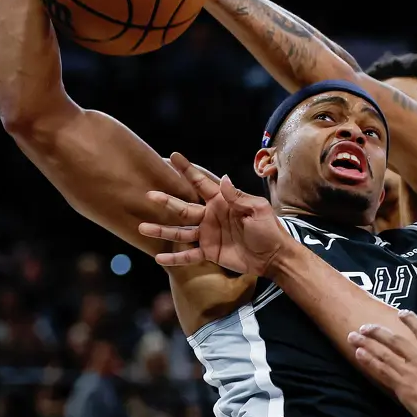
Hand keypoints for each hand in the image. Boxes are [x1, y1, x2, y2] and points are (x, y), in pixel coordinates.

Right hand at [140, 153, 290, 276]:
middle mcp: (211, 216)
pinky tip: (159, 259)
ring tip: (142, 227)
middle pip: (183, 207)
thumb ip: (238, 197)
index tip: (173, 156)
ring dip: (162, 230)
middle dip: (166, 201)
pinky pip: (189, 255)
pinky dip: (174, 258)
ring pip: (180, 231)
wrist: (274, 256)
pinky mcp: (209, 252)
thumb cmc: (269, 229)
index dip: (187, 170)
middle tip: (149, 194)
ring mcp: (208, 234)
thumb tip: (224, 179)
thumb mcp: (257, 210)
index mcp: (222, 201)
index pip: (201, 183)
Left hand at [347, 311, 416, 416]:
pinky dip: (369, 361)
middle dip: (378, 332)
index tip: (400, 313)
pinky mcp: (402, 387)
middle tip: (364, 327)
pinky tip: (358, 354)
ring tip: (352, 337)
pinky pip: (382, 371)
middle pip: (395, 341)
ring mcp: (411, 373)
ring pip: (384, 354)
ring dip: (367, 344)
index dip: (411, 321)